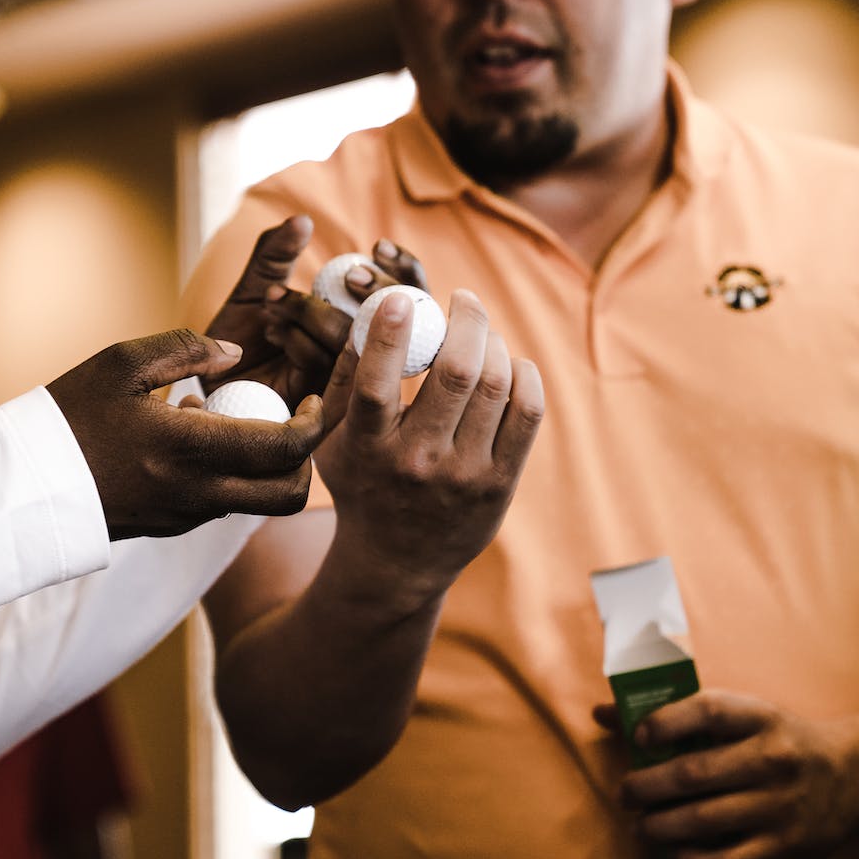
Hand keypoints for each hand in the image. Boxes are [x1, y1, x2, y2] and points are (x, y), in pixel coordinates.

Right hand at [48, 329, 324, 539]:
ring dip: (268, 466)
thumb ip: (185, 349)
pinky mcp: (173, 527)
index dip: (316, 423)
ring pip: (260, 502)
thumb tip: (233, 353)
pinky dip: (233, 474)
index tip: (314, 398)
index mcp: (194, 449)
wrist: (23, 487)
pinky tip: (197, 438)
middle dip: (308, 458)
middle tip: (297, 419)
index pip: (288, 448)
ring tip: (238, 421)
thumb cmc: (68, 416)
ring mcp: (188, 516)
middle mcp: (200, 492)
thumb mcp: (121, 363)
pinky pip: (224, 503)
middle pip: (290, 494)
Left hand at [200, 219, 428, 407]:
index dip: (402, 268)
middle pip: (391, 319)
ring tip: (273, 299)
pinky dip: (294, 336)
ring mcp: (339, 377)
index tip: (381, 246)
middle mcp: (355, 348)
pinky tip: (272, 330)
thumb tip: (303, 220)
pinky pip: (320, 359)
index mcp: (354, 316)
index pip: (404, 292)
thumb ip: (277, 252)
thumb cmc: (239, 332)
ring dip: (310, 310)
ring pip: (348, 337)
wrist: (210, 374)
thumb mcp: (257, 282)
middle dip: (376, 290)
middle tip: (350, 275)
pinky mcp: (319, 400)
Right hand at [314, 288, 543, 600]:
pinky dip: (524, 375)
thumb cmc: (361, 485)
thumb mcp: (330, 441)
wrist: (397, 561)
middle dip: (466, 320)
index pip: (378, 383)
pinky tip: (510, 364)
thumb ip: (341, 378)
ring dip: (494, 343)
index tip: (403, 296)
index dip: (392, 334)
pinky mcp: (500, 484)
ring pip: (496, 385)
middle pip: (456, 372)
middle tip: (463, 299)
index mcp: (369, 448)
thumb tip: (369, 313)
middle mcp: (418, 462)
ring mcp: (464, 474)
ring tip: (483, 333)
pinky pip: (527, 413)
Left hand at [593, 692, 858, 858]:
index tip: (639, 736)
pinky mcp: (787, 846)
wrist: (857, 776)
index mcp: (760, 718)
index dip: (667, 721)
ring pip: (705, 819)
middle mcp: (772, 759)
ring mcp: (780, 805)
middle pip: (695, 773)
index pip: (708, 710)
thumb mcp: (743, 716)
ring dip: (660, 826)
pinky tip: (673, 854)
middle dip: (647, 786)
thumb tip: (602, 713)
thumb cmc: (779, 741)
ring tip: (639, 826)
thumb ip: (677, 715)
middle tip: (625, 793)